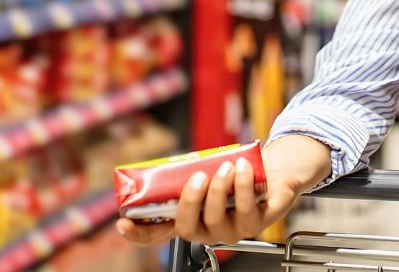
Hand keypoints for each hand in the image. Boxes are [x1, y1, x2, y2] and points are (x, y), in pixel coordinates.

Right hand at [116, 134, 331, 246]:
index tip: (124, 223)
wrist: (273, 171)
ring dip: (219, 189)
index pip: (158, 235)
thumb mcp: (206, 171)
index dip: (139, 234)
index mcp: (190, 219)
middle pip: (188, 228)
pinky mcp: (257, 223)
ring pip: (216, 219)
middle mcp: (209, 231)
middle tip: (198, 177)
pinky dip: (242, 185)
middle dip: (191, 201)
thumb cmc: (234, 173)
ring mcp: (233, 230)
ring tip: (225, 167)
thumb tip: (172, 163)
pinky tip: (241, 169)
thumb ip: (188, 173)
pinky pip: (246, 210)